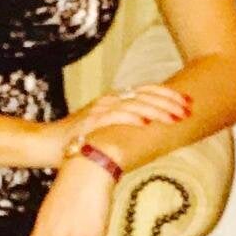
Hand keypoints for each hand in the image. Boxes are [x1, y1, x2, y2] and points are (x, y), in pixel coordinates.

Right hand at [59, 84, 190, 147]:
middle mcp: (110, 100)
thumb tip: (152, 135)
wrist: (47, 144)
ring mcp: (99, 109)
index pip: (147, 91)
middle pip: (145, 94)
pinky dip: (131, 119)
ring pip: (134, 104)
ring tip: (175, 118)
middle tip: (188, 110)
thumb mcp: (109, 130)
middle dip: (170, 101)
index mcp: (116, 99)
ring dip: (157, 110)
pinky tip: (146, 124)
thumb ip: (127, 127)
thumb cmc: (80, 140)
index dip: (169, 95)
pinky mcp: (90, 122)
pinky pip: (114, 117)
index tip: (188, 103)